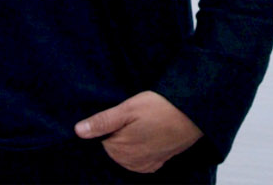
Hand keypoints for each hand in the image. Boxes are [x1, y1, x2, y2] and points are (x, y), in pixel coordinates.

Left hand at [75, 91, 203, 173]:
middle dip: (120, 132)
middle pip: (113, 146)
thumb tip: (78, 131)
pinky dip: (141, 148)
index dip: (112, 124)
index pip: (102, 138)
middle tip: (137, 116)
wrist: (194, 115)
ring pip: (125, 153)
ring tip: (145, 123)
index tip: (125, 114)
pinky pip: (139, 159)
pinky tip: (150, 134)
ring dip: (131, 140)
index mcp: (119, 148)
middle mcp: (129, 162)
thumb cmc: (161, 108)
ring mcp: (143, 165)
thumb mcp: (129, 108)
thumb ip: (103, 121)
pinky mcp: (156, 164)